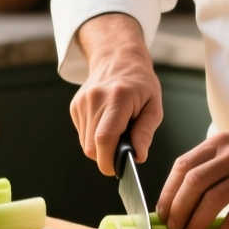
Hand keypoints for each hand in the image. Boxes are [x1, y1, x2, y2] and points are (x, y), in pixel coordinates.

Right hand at [71, 13, 162, 175]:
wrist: (118, 59)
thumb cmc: (140, 83)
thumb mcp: (154, 105)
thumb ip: (145, 132)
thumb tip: (138, 156)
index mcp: (118, 98)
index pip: (105, 137)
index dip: (108, 160)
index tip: (117, 169)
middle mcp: (95, 99)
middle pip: (92, 146)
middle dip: (106, 158)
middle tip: (122, 152)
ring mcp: (81, 103)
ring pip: (85, 144)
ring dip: (101, 148)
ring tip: (117, 132)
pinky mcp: (74, 106)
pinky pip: (82, 135)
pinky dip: (94, 138)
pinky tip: (106, 125)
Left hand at [159, 112, 228, 228]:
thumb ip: (208, 168)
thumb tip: (177, 201)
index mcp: (218, 144)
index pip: (182, 166)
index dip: (168, 192)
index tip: (162, 213)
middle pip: (193, 182)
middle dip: (178, 209)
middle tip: (174, 228)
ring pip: (211, 199)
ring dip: (196, 222)